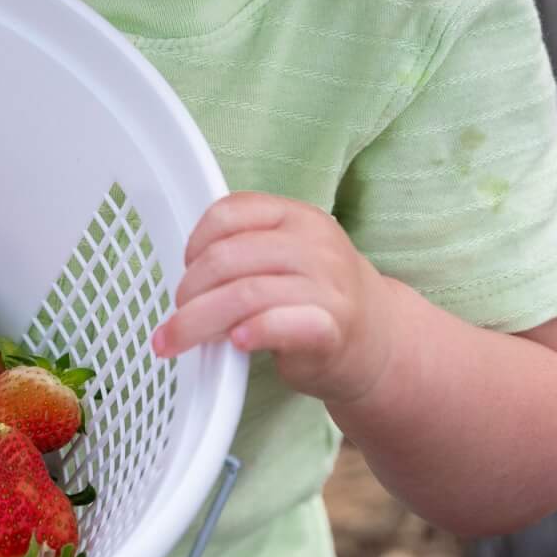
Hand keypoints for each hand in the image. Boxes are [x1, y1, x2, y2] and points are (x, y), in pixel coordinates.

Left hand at [152, 192, 395, 406]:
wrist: (380, 341)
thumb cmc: (318, 297)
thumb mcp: (290, 255)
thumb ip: (247, 251)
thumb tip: (185, 276)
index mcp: (298, 217)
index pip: (230, 212)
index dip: (195, 242)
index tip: (185, 270)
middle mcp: (315, 245)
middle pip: (227, 258)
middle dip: (189, 291)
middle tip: (176, 318)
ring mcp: (328, 286)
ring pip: (243, 294)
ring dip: (198, 320)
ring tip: (179, 340)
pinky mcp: (332, 329)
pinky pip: (280, 323)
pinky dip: (251, 331)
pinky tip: (234, 343)